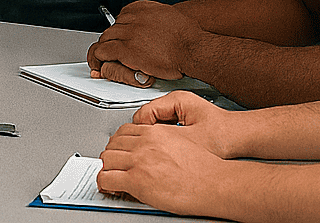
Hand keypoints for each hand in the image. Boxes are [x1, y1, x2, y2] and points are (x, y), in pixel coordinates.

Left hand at [87, 0, 201, 84]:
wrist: (192, 48)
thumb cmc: (188, 36)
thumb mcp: (170, 15)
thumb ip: (156, 18)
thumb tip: (154, 23)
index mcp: (142, 8)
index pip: (122, 16)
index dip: (120, 29)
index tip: (121, 36)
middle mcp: (133, 18)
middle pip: (113, 28)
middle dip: (112, 39)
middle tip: (112, 50)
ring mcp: (128, 33)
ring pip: (106, 39)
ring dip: (104, 49)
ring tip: (104, 58)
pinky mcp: (125, 49)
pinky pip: (103, 52)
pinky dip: (99, 58)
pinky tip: (100, 64)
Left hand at [98, 118, 227, 215]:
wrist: (215, 183)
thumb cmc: (205, 168)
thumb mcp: (182, 142)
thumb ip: (163, 141)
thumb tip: (153, 150)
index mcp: (156, 132)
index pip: (124, 131)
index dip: (120, 143)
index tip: (120, 150)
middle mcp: (145, 143)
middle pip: (113, 144)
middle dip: (112, 155)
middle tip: (114, 165)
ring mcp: (139, 161)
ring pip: (107, 159)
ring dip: (107, 168)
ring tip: (111, 176)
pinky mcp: (137, 180)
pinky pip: (108, 178)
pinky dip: (104, 183)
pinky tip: (109, 187)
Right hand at [131, 91, 238, 158]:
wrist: (242, 138)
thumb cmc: (224, 135)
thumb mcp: (191, 139)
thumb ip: (165, 139)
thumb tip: (144, 145)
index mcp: (176, 100)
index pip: (144, 114)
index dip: (140, 134)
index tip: (138, 149)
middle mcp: (175, 102)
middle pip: (147, 119)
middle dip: (145, 137)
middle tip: (144, 154)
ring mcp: (179, 110)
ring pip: (154, 125)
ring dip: (155, 139)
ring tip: (158, 154)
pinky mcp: (183, 120)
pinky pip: (164, 130)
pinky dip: (163, 141)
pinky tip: (169, 152)